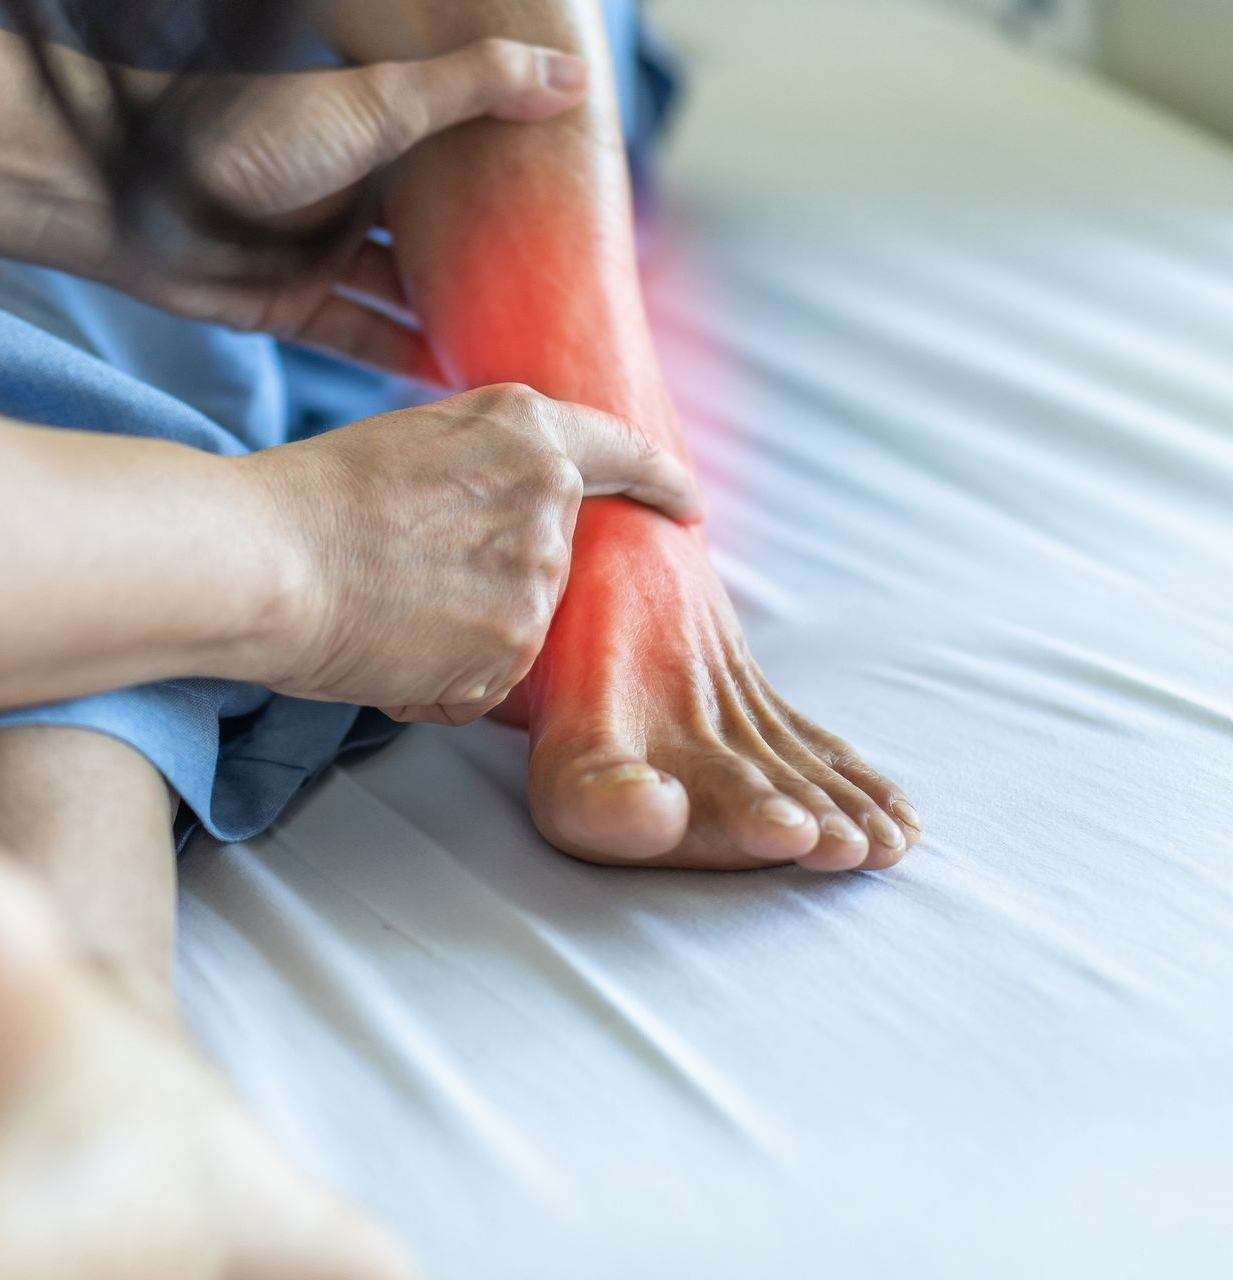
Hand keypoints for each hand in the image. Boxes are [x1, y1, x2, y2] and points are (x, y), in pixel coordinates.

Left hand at [0, 33, 588, 378]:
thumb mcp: (382, 104)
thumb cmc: (253, 135)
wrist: (137, 194)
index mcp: (376, 138)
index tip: (567, 225)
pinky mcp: (296, 307)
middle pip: (435, 240)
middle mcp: (353, 197)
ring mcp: (324, 255)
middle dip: (487, 269)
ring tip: (516, 351)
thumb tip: (574, 80)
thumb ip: (473, 91)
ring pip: (403, 297)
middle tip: (552, 304)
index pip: (458, 165)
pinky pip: (362, 338)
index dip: (508, 191)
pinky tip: (454, 378)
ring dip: (450, 322)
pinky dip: (402, 358)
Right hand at [246, 383, 704, 723]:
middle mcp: (550, 499)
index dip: (660, 480)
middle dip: (499, 583)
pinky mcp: (514, 649)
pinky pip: (487, 683)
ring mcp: (538, 579)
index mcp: (526, 431)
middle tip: (415, 579)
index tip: (687, 504)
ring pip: (518, 630)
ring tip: (388, 612)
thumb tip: (515, 505)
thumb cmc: (312, 499)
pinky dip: (442, 683)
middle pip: (554, 563)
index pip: (622, 454)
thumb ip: (489, 464)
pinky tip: (389, 651)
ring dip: (462, 636)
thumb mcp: (416, 441)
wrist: (265, 558)